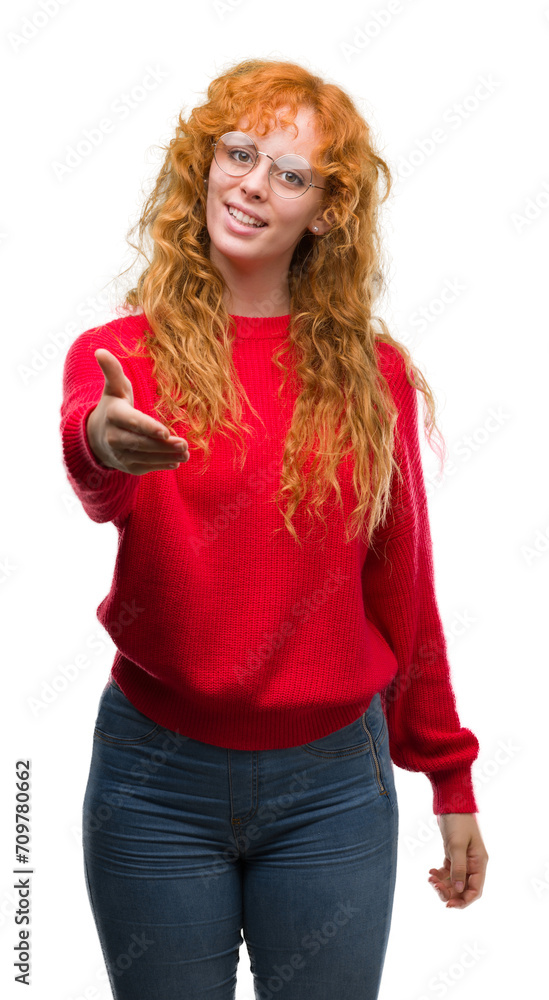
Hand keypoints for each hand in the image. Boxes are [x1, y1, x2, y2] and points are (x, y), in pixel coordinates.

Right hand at [86, 349, 189, 473]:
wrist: (96, 437)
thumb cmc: (113, 407)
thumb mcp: (113, 388)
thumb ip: (112, 371)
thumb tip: (100, 350)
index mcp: (113, 415)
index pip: (132, 422)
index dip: (149, 428)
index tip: (166, 432)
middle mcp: (114, 437)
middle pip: (141, 443)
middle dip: (163, 445)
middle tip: (184, 444)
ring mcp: (120, 454)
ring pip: (145, 457)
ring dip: (167, 456)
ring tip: (185, 453)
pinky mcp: (127, 466)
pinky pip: (146, 467)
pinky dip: (161, 465)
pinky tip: (176, 461)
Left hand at [428, 813, 487, 908]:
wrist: (451, 804)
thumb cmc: (458, 822)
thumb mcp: (457, 845)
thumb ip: (459, 868)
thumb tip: (459, 890)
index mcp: (479, 863)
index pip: (475, 890)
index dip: (463, 901)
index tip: (448, 905)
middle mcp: (473, 864)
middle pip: (463, 888)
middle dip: (449, 892)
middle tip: (434, 887)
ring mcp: (463, 860)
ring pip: (454, 881)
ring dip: (442, 883)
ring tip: (429, 878)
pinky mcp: (453, 855)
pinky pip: (447, 872)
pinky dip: (439, 874)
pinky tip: (430, 871)